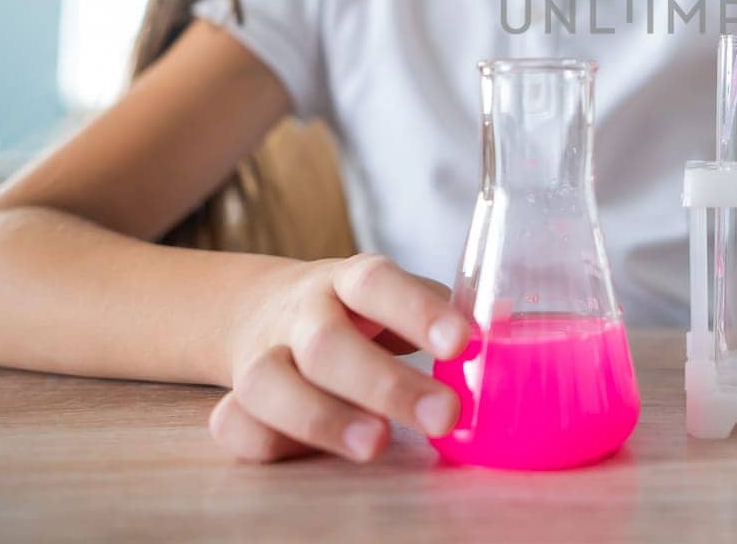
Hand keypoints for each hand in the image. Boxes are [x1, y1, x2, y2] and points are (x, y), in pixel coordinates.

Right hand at [211, 253, 470, 462]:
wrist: (262, 310)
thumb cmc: (357, 312)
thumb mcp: (395, 297)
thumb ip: (440, 314)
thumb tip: (503, 325)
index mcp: (349, 281)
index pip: (377, 283)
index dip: (418, 311)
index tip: (464, 342)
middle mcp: (301, 314)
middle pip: (328, 344)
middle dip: (387, 384)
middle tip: (446, 415)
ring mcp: (262, 356)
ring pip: (271, 383)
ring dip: (323, 418)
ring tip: (377, 445)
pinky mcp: (236, 400)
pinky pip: (233, 424)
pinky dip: (266, 441)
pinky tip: (306, 455)